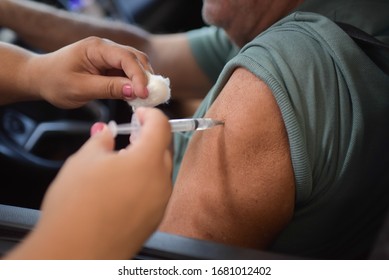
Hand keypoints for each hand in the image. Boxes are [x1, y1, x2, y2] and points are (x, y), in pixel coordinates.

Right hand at [6, 107, 171, 258]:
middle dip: (149, 136)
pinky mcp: (153, 220)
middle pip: (163, 148)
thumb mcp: (84, 159)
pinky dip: (144, 180)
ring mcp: (160, 203)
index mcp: (148, 161)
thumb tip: (107, 131)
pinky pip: (155, 191)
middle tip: (129, 133)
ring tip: (122, 160)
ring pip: (159, 171)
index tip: (139, 113)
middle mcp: (161, 182)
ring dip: (146, 159)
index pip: (162, 125)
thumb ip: (101, 138)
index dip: (150, 114)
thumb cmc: (77, 206)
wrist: (75, 253)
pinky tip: (122, 184)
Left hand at [30, 37, 151, 107]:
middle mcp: (105, 48)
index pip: (126, 57)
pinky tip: (137, 96)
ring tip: (145, 98)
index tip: (143, 94)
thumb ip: (108, 88)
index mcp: (96, 48)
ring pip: (135, 65)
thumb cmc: (55, 81)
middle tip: (150, 97)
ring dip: (142, 81)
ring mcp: (109, 57)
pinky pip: (128, 74)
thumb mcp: (80, 88)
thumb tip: (134, 91)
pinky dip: (135, 85)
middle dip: (145, 77)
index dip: (138, 75)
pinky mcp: (110, 67)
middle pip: (135, 58)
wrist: (41, 79)